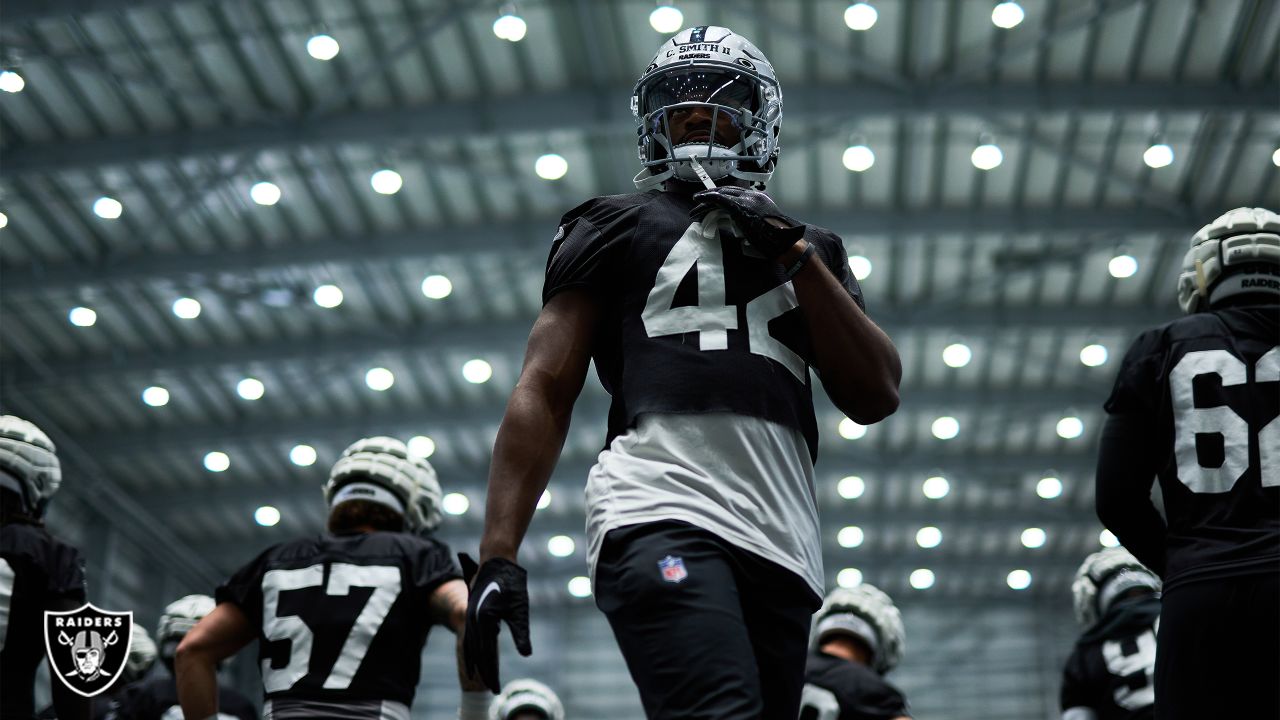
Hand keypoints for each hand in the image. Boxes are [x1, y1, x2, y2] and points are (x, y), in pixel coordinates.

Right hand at [458, 553, 530, 692]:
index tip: (496, 688)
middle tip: (493, 690)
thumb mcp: (520, 609)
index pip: (487, 654)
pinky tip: (475, 658)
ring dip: (477, 663)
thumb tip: (526, 654)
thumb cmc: (512, 583)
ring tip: (481, 679)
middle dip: (485, 672)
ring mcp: (471, 616)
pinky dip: (471, 650)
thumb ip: (521, 633)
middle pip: (478, 653)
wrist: (496, 559)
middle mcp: (474, 620)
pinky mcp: (472, 612)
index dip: (492, 672)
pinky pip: (469, 636)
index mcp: (485, 620)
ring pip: (471, 646)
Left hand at [691, 186, 805, 259]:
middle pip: (727, 192)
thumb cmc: (777, 239)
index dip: (722, 196)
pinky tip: (699, 200)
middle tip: (699, 201)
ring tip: (695, 207)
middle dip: (712, 196)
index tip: (713, 200)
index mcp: (760, 199)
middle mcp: (753, 196)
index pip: (736, 193)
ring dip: (706, 200)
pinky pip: (720, 199)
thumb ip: (751, 221)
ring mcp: (747, 200)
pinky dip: (708, 199)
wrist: (785, 241)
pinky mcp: (740, 208)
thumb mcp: (763, 225)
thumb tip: (739, 226)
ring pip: (721, 195)